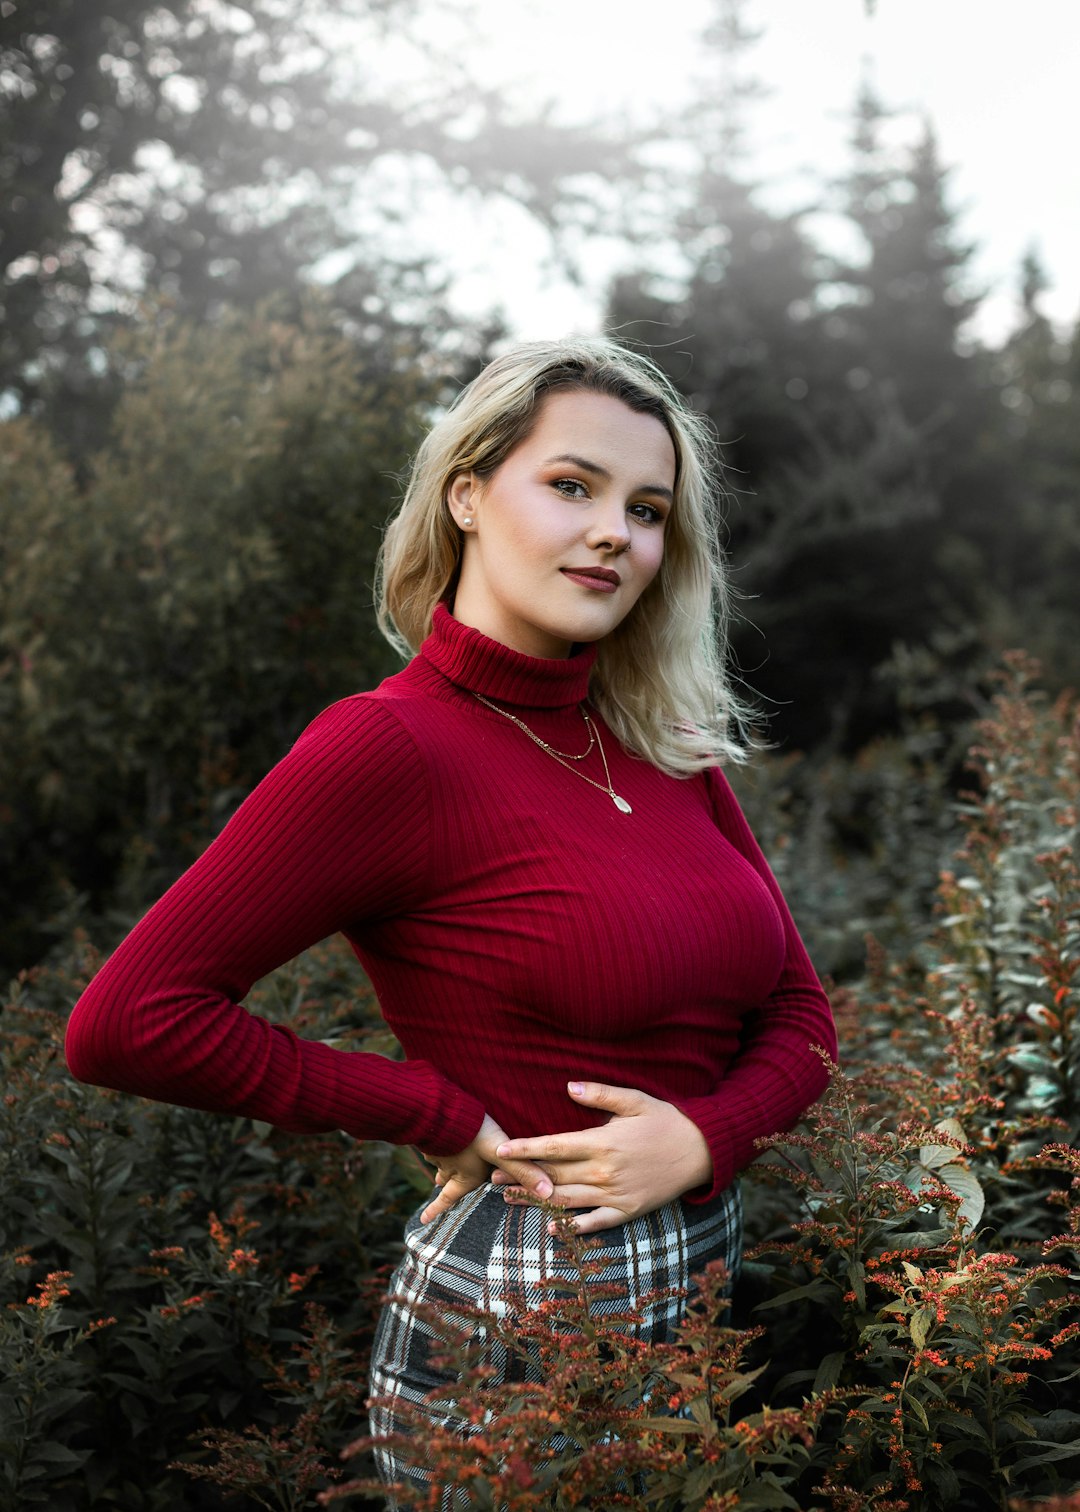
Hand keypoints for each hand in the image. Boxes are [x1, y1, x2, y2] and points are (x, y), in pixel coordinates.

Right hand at [419, 1113, 553, 1223]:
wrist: (441, 1109)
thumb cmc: (471, 1134)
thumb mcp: (500, 1152)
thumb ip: (523, 1170)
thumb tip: (547, 1194)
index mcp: (463, 1175)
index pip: (449, 1197)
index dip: (437, 1210)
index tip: (422, 1221)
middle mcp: (447, 1164)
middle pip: (443, 1178)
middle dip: (442, 1184)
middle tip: (438, 1187)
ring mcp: (436, 1147)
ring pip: (437, 1158)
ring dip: (439, 1161)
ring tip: (437, 1160)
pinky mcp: (431, 1129)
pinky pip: (432, 1138)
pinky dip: (435, 1139)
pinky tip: (436, 1130)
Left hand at [491, 1081, 712, 1234]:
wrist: (702, 1151)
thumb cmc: (666, 1120)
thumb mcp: (635, 1100)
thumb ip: (601, 1095)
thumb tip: (569, 1086)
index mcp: (603, 1142)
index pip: (555, 1146)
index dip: (525, 1149)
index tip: (501, 1150)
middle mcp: (606, 1171)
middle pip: (554, 1176)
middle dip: (521, 1177)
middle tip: (492, 1178)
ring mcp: (616, 1194)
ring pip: (568, 1200)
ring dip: (536, 1201)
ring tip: (508, 1200)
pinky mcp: (628, 1211)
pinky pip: (596, 1223)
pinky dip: (572, 1227)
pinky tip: (551, 1227)